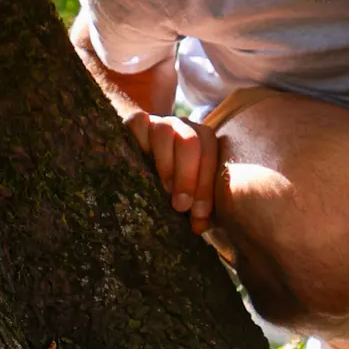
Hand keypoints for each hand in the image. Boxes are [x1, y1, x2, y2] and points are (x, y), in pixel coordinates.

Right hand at [124, 111, 219, 233]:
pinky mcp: (136, 121)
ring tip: (164, 189)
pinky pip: (138, 122)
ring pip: (165, 131)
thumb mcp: (190, 195)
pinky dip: (139, 140)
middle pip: (191, 142)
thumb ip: (199, 208)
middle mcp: (185, 128)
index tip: (199, 214)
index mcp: (204, 142)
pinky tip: (138, 164)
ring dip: (166, 163)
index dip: (206, 186)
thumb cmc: (172, 185)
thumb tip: (198, 226)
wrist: (142, 156)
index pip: (211, 156)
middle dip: (189, 176)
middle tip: (181, 206)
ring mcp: (160, 122)